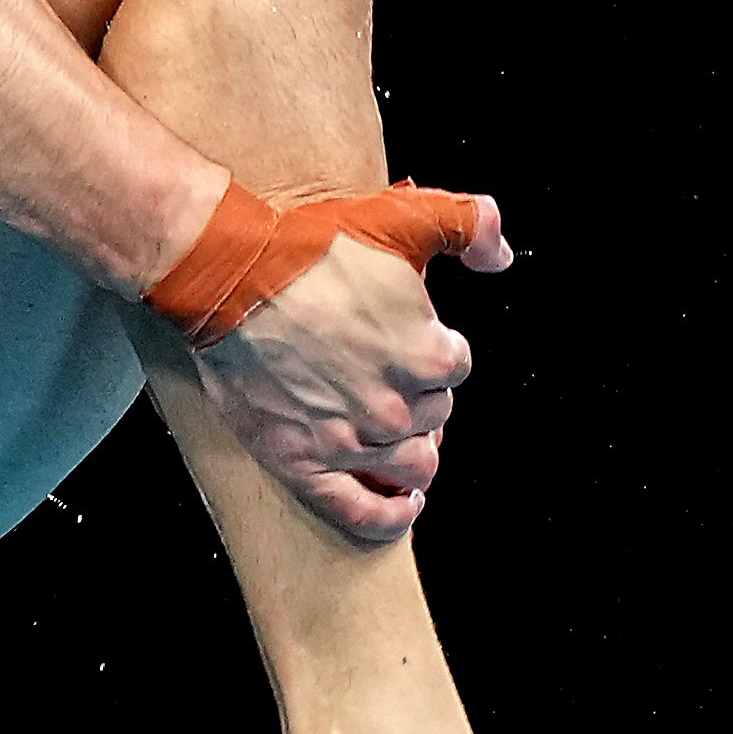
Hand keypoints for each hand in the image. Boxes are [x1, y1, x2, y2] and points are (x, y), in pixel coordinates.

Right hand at [188, 194, 510, 540]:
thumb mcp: (400, 217)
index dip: (433, 347)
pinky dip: (389, 516)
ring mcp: (352, 441)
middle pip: (435, 416)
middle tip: (388, 374)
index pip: (456, 367)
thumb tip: (502, 254)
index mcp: (428, 354)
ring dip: (411, 451)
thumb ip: (467, 226)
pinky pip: (362, 511)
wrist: (231, 275)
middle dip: (419, 395)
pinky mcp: (305, 464)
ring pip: (412, 466)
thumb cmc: (309, 247)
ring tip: (396, 435)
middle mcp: (395, 407)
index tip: (407, 336)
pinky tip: (402, 507)